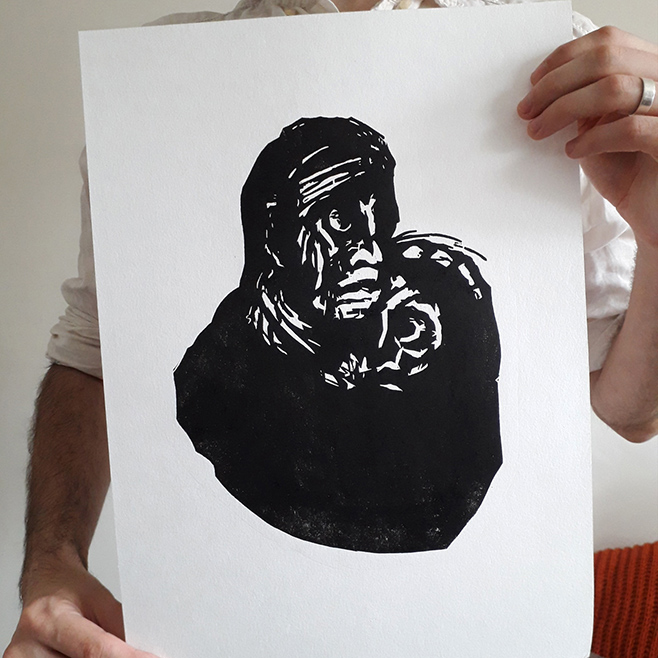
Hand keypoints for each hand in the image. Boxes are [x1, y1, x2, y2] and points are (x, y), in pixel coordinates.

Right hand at [3, 553, 157, 657]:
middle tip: (135, 653)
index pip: (93, 649)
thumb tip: (140, 650)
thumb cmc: (69, 588)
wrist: (45, 586)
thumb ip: (118, 626)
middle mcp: (26, 647)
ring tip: (108, 648)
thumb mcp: (100, 598)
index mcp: (48, 618)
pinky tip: (92, 655)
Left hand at [517, 26, 657, 246]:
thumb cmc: (625, 169)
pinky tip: (572, 152)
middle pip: (607, 59)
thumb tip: (539, 88)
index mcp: (650, 70)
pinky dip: (592, 139)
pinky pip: (630, 130)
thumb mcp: (599, 126)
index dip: (566, 57)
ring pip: (615, 89)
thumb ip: (581, 101)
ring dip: (564, 108)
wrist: (649, 210)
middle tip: (526, 110)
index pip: (610, 41)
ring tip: (538, 130)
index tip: (534, 81)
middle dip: (555, 84)